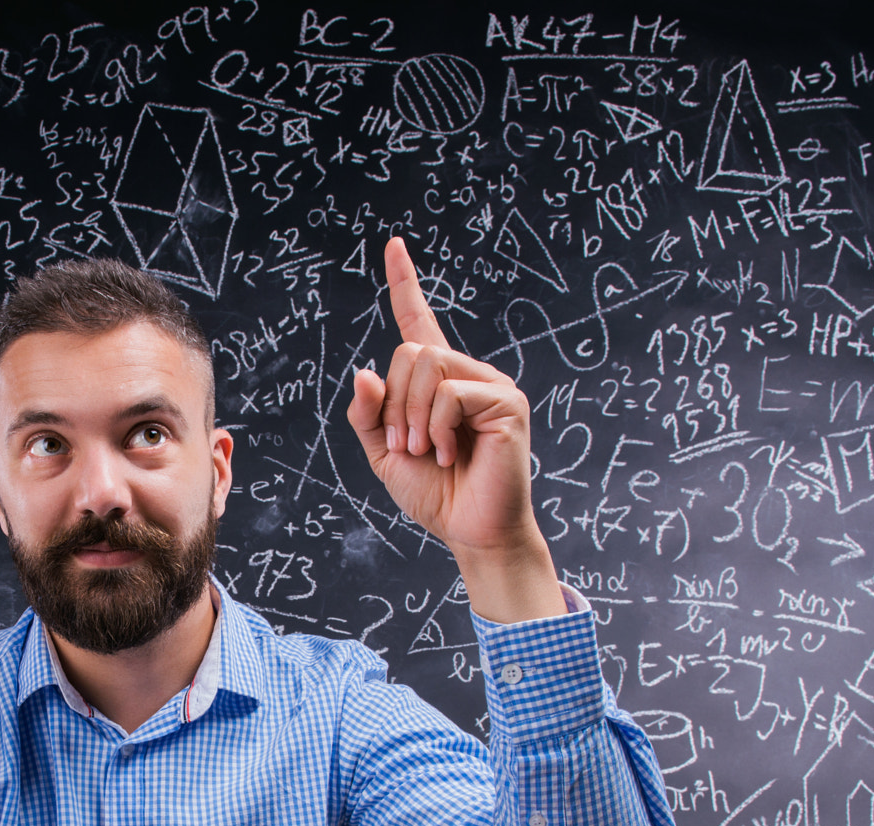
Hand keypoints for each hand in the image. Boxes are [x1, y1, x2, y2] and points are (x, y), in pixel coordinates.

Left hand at [346, 237, 563, 622]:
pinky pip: (450, 394)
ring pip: (427, 367)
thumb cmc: (436, 494)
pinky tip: (453, 455)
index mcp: (438, 382)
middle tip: (407, 446)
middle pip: (410, 352)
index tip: (393, 245)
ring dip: (413, 418)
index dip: (404, 284)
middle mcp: (468, 374)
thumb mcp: (386, 453)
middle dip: (395, 404)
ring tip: (429, 452)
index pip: (418, 323)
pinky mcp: (507, 403)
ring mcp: (491, 385)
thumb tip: (366, 372)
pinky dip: (438, 428)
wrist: (471, 531)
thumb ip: (371, 414)